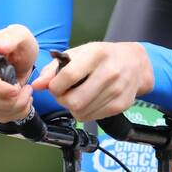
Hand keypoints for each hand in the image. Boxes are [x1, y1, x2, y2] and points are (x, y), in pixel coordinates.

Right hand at [0, 25, 38, 121]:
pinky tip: (20, 103)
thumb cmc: (20, 45)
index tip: (17, 89)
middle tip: (27, 93)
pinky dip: (9, 113)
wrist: (19, 55)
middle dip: (8, 102)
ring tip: (26, 98)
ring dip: (11, 109)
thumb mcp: (22, 37)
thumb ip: (11, 40)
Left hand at [30, 41, 153, 122]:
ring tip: (77, 96)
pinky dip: (85, 112)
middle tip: (64, 93)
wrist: (135, 63)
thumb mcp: (79, 53)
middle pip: (74, 100)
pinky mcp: (121, 105)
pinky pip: (92, 117)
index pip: (68, 76)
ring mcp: (117, 90)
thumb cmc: (102, 56)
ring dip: (73, 107)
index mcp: (96, 55)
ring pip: (82, 112)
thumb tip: (36, 85)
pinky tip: (89, 101)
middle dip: (62, 100)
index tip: (54, 86)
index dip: (55, 86)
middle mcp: (109, 72)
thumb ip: (54, 68)